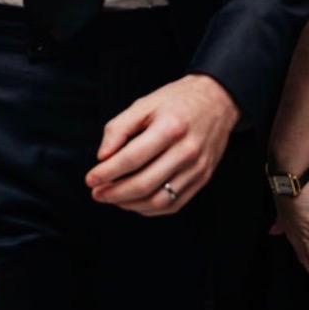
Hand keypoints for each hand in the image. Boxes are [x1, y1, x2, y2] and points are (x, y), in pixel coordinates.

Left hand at [86, 74, 239, 213]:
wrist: (217, 101)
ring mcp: (197, 168)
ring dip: (130, 204)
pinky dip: (149, 208)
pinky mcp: (202, 179)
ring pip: (159, 200)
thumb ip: (119, 128)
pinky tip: (134, 201)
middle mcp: (187, 151)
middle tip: (97, 193)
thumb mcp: (144, 104)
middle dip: (114, 193)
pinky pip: (173, 204)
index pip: (132, 158)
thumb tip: (102, 157)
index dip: (107, 172)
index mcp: (170, 127)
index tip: (90, 178)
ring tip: (112, 198)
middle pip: (144, 184)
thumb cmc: (176, 101)